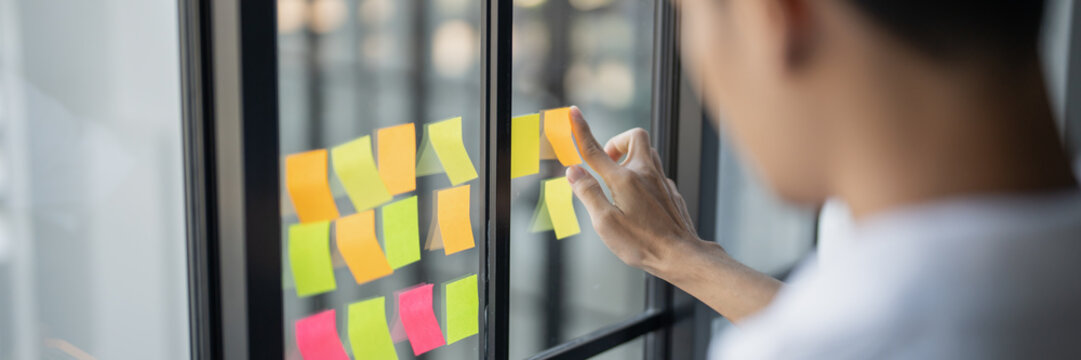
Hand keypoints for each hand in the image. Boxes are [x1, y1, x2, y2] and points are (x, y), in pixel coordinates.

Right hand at [566, 106, 702, 274]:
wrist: (681, 255)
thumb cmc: (641, 243)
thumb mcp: (605, 223)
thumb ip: (588, 193)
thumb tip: (573, 171)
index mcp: (624, 180)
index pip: (596, 150)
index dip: (581, 130)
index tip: (573, 113)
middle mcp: (645, 174)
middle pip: (634, 136)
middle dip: (617, 142)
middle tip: (607, 161)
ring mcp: (662, 182)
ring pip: (648, 152)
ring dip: (631, 156)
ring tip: (619, 180)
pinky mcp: (671, 193)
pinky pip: (657, 173)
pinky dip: (644, 176)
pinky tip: (638, 198)